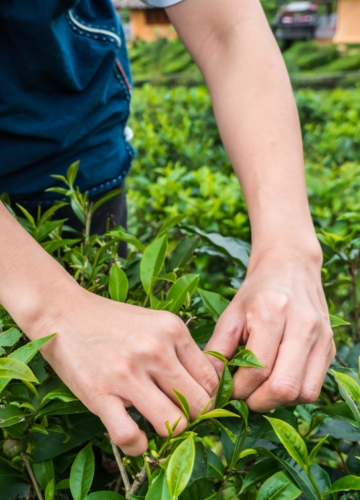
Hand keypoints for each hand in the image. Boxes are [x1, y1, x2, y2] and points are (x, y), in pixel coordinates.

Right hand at [31, 287, 217, 455]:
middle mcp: (155, 350)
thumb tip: (210, 383)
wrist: (64, 312)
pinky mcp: (100, 394)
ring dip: (168, 429)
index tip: (197, 402)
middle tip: (177, 412)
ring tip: (155, 419)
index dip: (209, 397)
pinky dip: (137, 445)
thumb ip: (181, 349)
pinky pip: (131, 436)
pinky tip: (134, 435)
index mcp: (173, 329)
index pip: (212, 379)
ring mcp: (127, 373)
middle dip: (193, 415)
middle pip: (199, 404)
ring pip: (174, 424)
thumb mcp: (156, 322)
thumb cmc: (113, 321)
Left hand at [206, 246, 334, 411]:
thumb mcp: (231, 314)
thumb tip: (209, 384)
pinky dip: (294, 393)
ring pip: (304, 393)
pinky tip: (277, 380)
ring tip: (260, 389)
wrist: (290, 267)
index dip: (238, 389)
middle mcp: (304, 325)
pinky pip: (314, 387)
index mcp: (273, 311)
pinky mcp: (331, 347)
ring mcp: (322, 337)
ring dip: (278, 401)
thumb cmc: (256, 291)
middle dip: (258, 401)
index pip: (257, 370)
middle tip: (243, 395)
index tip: (227, 390)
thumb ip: (217, 349)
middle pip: (284, 387)